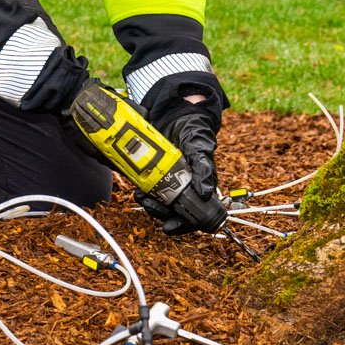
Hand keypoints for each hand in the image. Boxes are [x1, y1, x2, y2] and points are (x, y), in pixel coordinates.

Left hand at [137, 112, 227, 234]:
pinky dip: (144, 192)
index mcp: (201, 187)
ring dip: (150, 203)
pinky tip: (138, 187)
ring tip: (140, 194)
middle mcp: (187, 188)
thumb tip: (207, 192)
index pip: (194, 215)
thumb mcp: (199, 148)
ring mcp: (172, 182)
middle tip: (147, 202)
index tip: (169, 228)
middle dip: (159, 212)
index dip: (182, 225)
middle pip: (174, 212)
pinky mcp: (159, 175)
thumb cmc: (194, 132)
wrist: (177, 116)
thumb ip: (204, 168)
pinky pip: (152, 190)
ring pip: (161, 203)